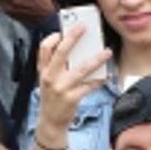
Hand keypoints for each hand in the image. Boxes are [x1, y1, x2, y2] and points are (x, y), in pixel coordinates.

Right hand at [33, 24, 111, 140]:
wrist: (51, 122)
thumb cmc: (52, 99)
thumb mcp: (47, 81)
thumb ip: (55, 66)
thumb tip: (76, 50)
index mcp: (43, 71)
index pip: (43, 48)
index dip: (53, 37)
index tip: (63, 31)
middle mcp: (50, 77)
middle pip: (61, 53)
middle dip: (73, 37)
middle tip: (83, 27)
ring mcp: (61, 88)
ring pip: (80, 69)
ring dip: (96, 59)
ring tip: (107, 52)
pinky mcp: (72, 98)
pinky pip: (89, 86)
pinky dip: (99, 80)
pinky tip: (106, 76)